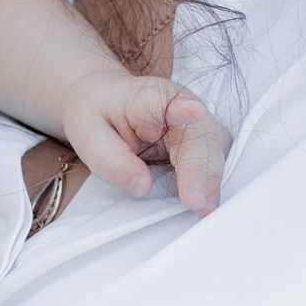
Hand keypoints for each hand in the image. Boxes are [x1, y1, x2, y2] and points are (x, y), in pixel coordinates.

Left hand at [59, 72, 226, 217]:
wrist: (102, 100)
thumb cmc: (97, 115)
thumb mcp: (89, 138)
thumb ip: (112, 162)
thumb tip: (143, 186)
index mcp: (150, 97)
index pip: (170, 101)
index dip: (184, 109)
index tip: (193, 111)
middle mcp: (181, 103)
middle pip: (202, 135)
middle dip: (203, 171)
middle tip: (198, 204)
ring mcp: (196, 120)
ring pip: (216, 149)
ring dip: (212, 179)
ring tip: (204, 208)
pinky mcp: (202, 137)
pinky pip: (214, 158)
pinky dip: (211, 180)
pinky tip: (204, 200)